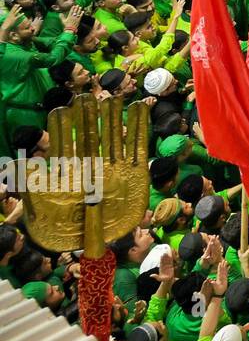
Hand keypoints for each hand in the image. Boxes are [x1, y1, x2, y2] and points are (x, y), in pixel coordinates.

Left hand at [23, 96, 149, 255]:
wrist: (92, 244)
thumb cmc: (63, 227)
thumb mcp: (41, 206)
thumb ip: (33, 184)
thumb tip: (17, 163)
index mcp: (68, 171)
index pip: (64, 142)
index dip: (62, 127)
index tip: (61, 110)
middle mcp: (92, 166)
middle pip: (90, 135)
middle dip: (87, 117)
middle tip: (87, 97)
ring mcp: (115, 168)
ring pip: (114, 137)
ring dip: (113, 118)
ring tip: (112, 98)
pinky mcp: (136, 174)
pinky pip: (138, 147)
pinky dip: (139, 128)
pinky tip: (137, 110)